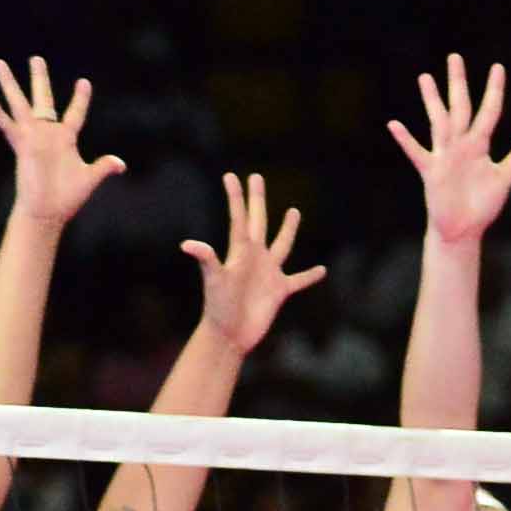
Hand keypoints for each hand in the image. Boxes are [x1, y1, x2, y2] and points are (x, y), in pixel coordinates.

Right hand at [0, 56, 124, 228]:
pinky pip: (8, 127)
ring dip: (9, 84)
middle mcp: (48, 133)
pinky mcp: (21, 146)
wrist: (48, 211)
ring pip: (19, 104)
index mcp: (66, 138)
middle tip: (36, 58)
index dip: (80, 99)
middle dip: (39, 79)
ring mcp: (33, 137)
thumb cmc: (67, 197)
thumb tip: (121, 164)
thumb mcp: (90, 178)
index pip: (75, 113)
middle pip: (43, 99)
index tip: (84, 82)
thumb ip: (104, 167)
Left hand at [184, 171, 325, 354]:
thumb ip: (206, 260)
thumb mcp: (214, 281)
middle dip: (257, 200)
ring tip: (294, 211)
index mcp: (240, 252)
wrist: (229, 335)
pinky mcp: (279, 291)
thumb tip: (187, 245)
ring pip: (282, 245)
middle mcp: (254, 258)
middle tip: (257, 177)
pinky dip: (310, 276)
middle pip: (258, 221)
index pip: (239, 218)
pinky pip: (298, 280)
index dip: (235, 197)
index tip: (231, 175)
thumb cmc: (219, 308)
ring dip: (288, 229)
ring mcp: (268, 273)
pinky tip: (322, 270)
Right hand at [389, 53, 510, 247]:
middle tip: (455, 57)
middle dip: (458, 83)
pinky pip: (416, 152)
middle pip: (460, 107)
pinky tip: (394, 125)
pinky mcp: (431, 171)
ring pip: (438, 122)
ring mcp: (444, 155)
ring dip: (432, 100)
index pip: (489, 111)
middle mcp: (461, 144)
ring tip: (425, 77)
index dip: (494, 90)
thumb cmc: (482, 205)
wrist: (464, 230)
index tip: (498, 67)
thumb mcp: (504, 179)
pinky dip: (406, 140)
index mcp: (479, 144)